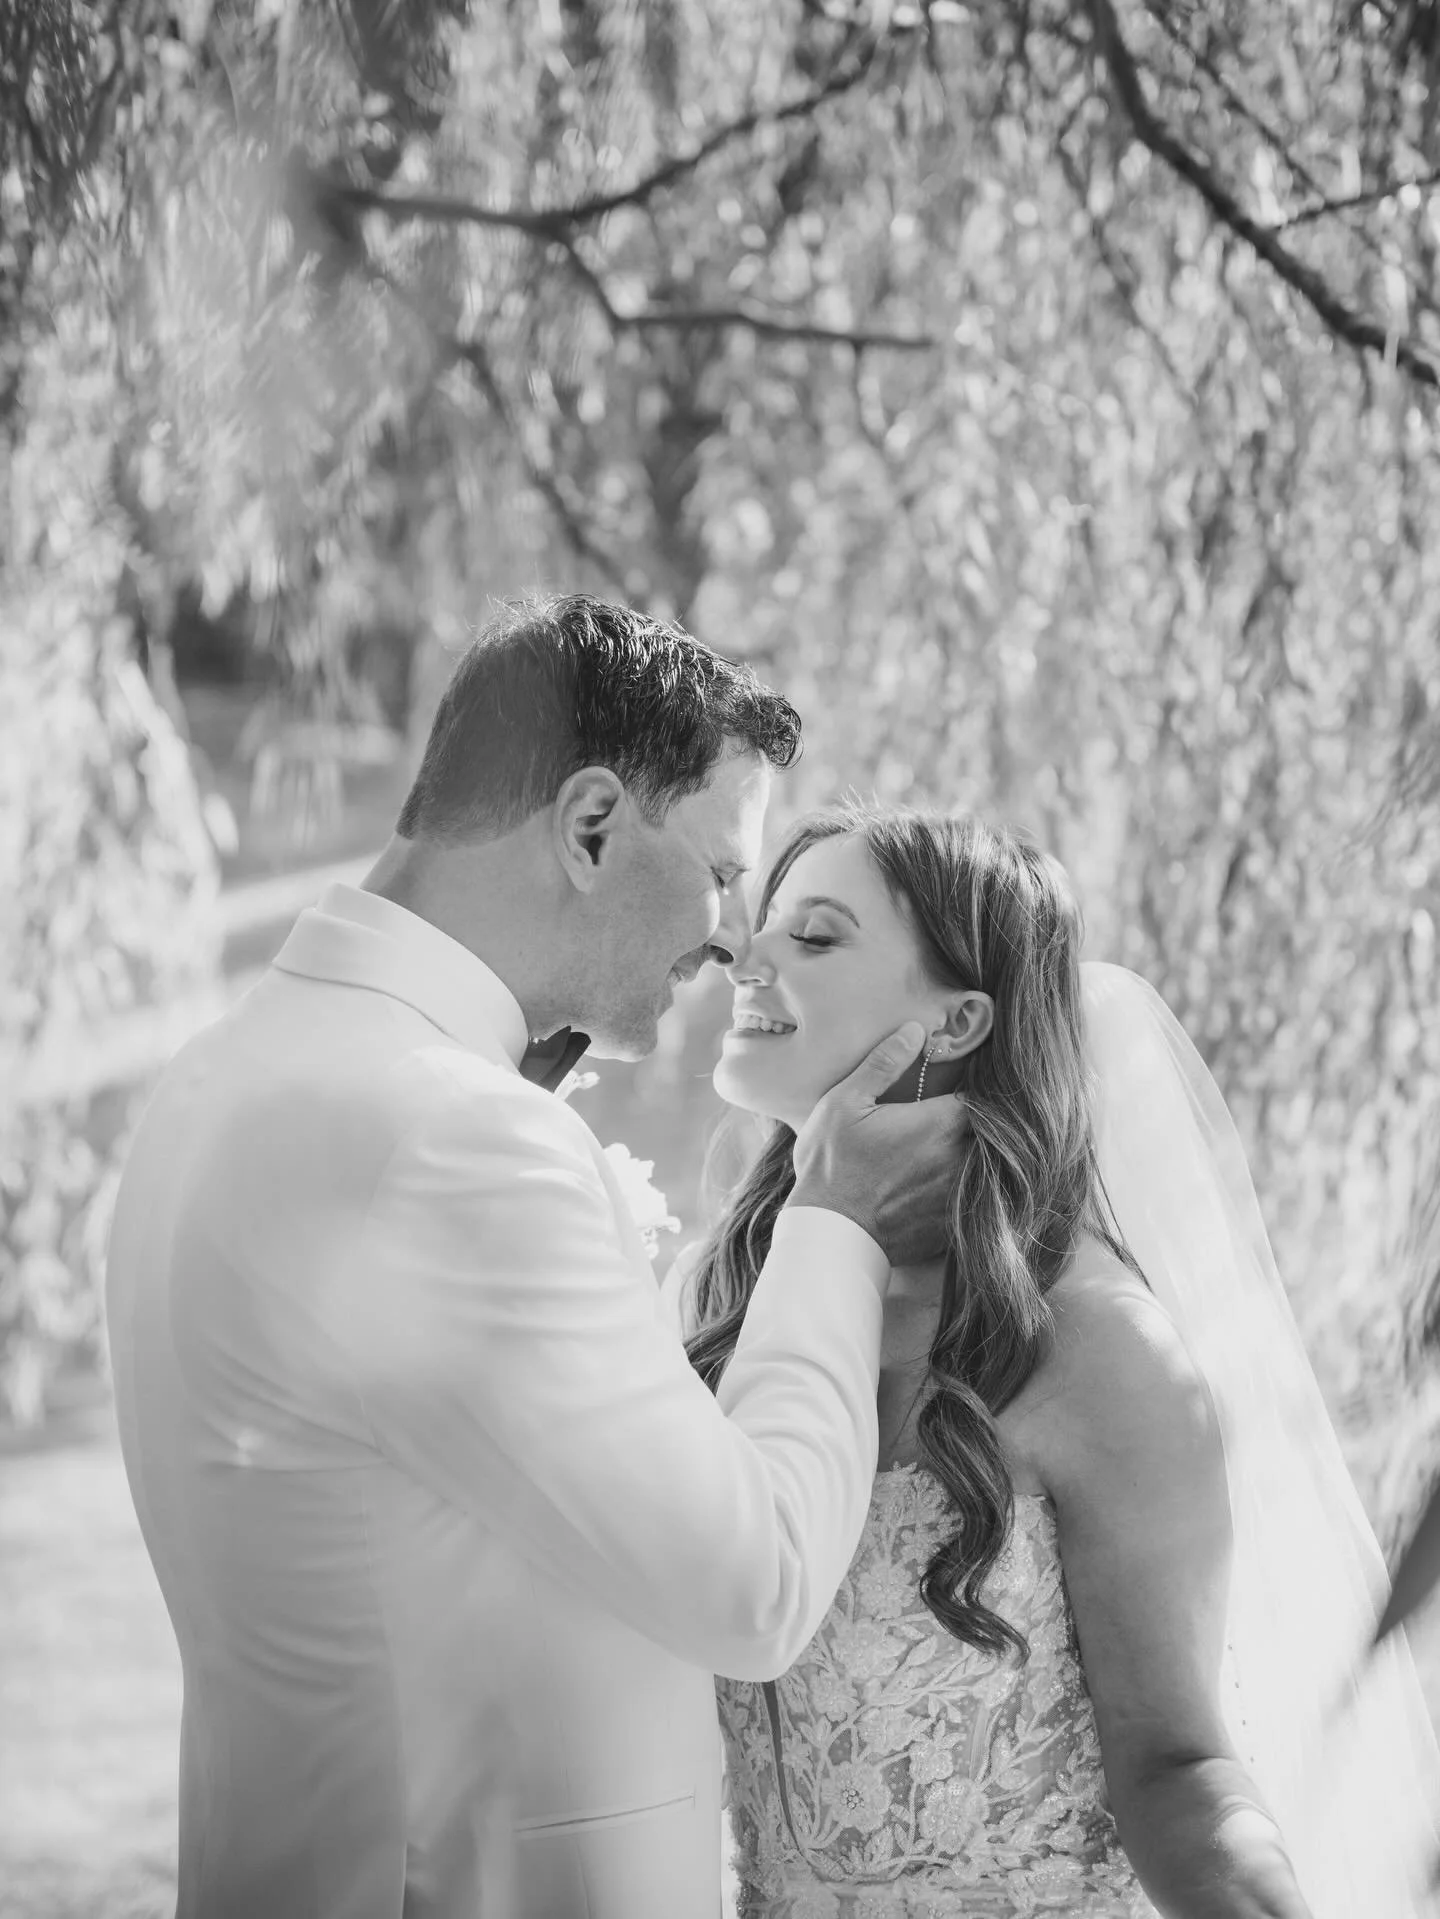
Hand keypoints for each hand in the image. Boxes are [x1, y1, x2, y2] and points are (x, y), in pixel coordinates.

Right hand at [788, 1022, 966, 1265]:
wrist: (829, 1235)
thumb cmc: (831, 1165)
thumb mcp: (845, 1103)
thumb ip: (883, 1064)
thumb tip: (916, 1030)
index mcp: (940, 1123)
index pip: (983, 1096)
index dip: (979, 1089)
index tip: (966, 1086)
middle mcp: (960, 1158)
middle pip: (993, 1133)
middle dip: (984, 1123)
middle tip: (963, 1117)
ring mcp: (961, 1195)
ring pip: (989, 1168)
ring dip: (979, 1158)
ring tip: (958, 1151)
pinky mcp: (954, 1225)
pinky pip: (976, 1202)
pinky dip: (969, 1192)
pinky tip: (946, 1187)